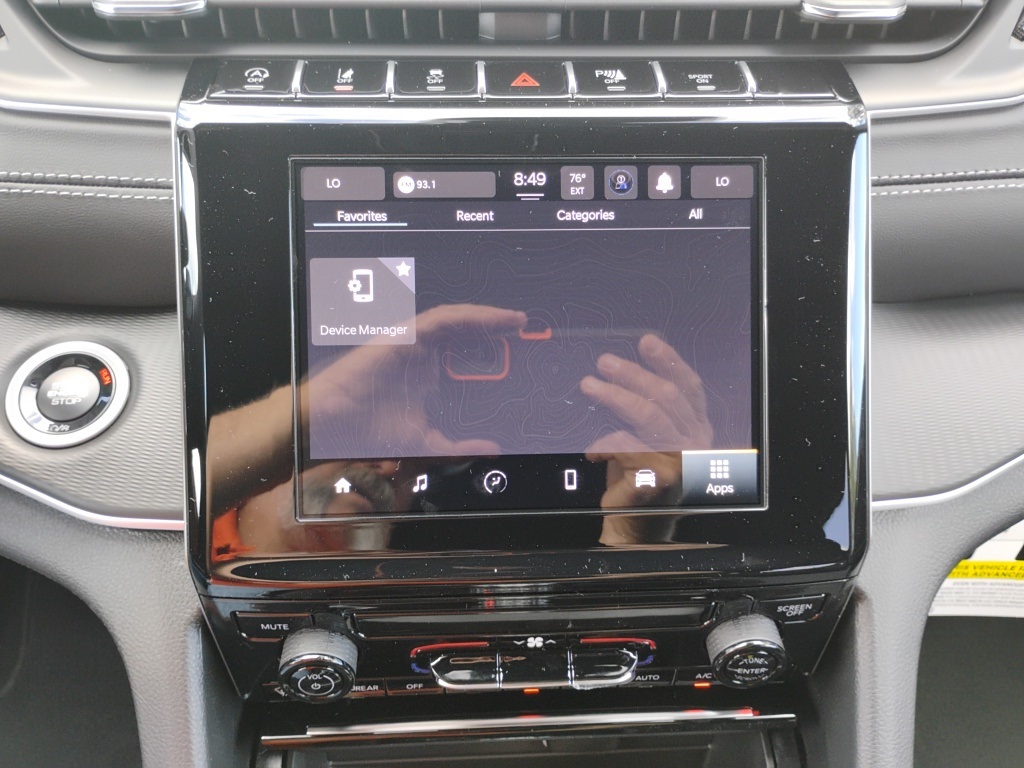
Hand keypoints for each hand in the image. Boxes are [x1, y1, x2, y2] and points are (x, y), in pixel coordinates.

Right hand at [306, 304, 526, 456]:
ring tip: (513, 320)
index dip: (495, 351)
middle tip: (524, 330)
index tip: (522, 355)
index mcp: (429, 375)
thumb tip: (492, 449)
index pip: (468, 356)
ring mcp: (414, 343)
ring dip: (487, 317)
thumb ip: (459, 446)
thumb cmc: (371, 430)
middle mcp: (424, 355)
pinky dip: (467, 316)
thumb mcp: (427, 441)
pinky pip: (441, 318)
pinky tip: (489, 319)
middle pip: (467, 334)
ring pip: (457, 320)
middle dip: (497, 328)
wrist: (335, 424)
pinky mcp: (405, 334)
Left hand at [581, 334, 712, 509]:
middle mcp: (695, 443)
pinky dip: (604, 443)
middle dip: (633, 374)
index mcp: (696, 429)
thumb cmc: (636, 478)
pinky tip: (592, 450)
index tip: (646, 341)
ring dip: (615, 396)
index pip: (688, 387)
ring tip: (590, 385)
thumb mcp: (647, 438)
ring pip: (648, 416)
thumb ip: (647, 410)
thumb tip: (619, 371)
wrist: (634, 526)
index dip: (669, 361)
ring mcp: (680, 461)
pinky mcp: (658, 478)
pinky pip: (626, 446)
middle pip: (667, 396)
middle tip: (604, 362)